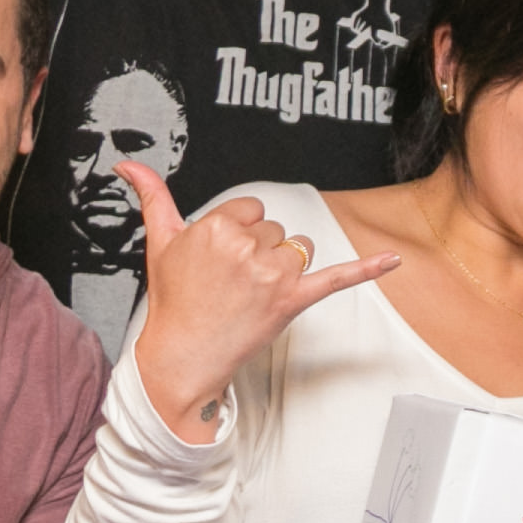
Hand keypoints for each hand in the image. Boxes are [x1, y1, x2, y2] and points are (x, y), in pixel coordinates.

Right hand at [119, 164, 396, 437]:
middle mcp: (247, 247)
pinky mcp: (293, 301)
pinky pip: (336, 279)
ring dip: (284, 268)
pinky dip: (366, 269)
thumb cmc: (173, 301)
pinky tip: (394, 259)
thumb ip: (152, 197)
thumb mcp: (160, 243)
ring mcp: (273, 275)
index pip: (251, 209)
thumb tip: (128, 165)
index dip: (239, 233)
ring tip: (253, 295)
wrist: (183, 357)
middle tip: (231, 284)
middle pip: (275, 230)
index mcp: (217, 226)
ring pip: (298, 250)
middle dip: (259, 252)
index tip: (222, 260)